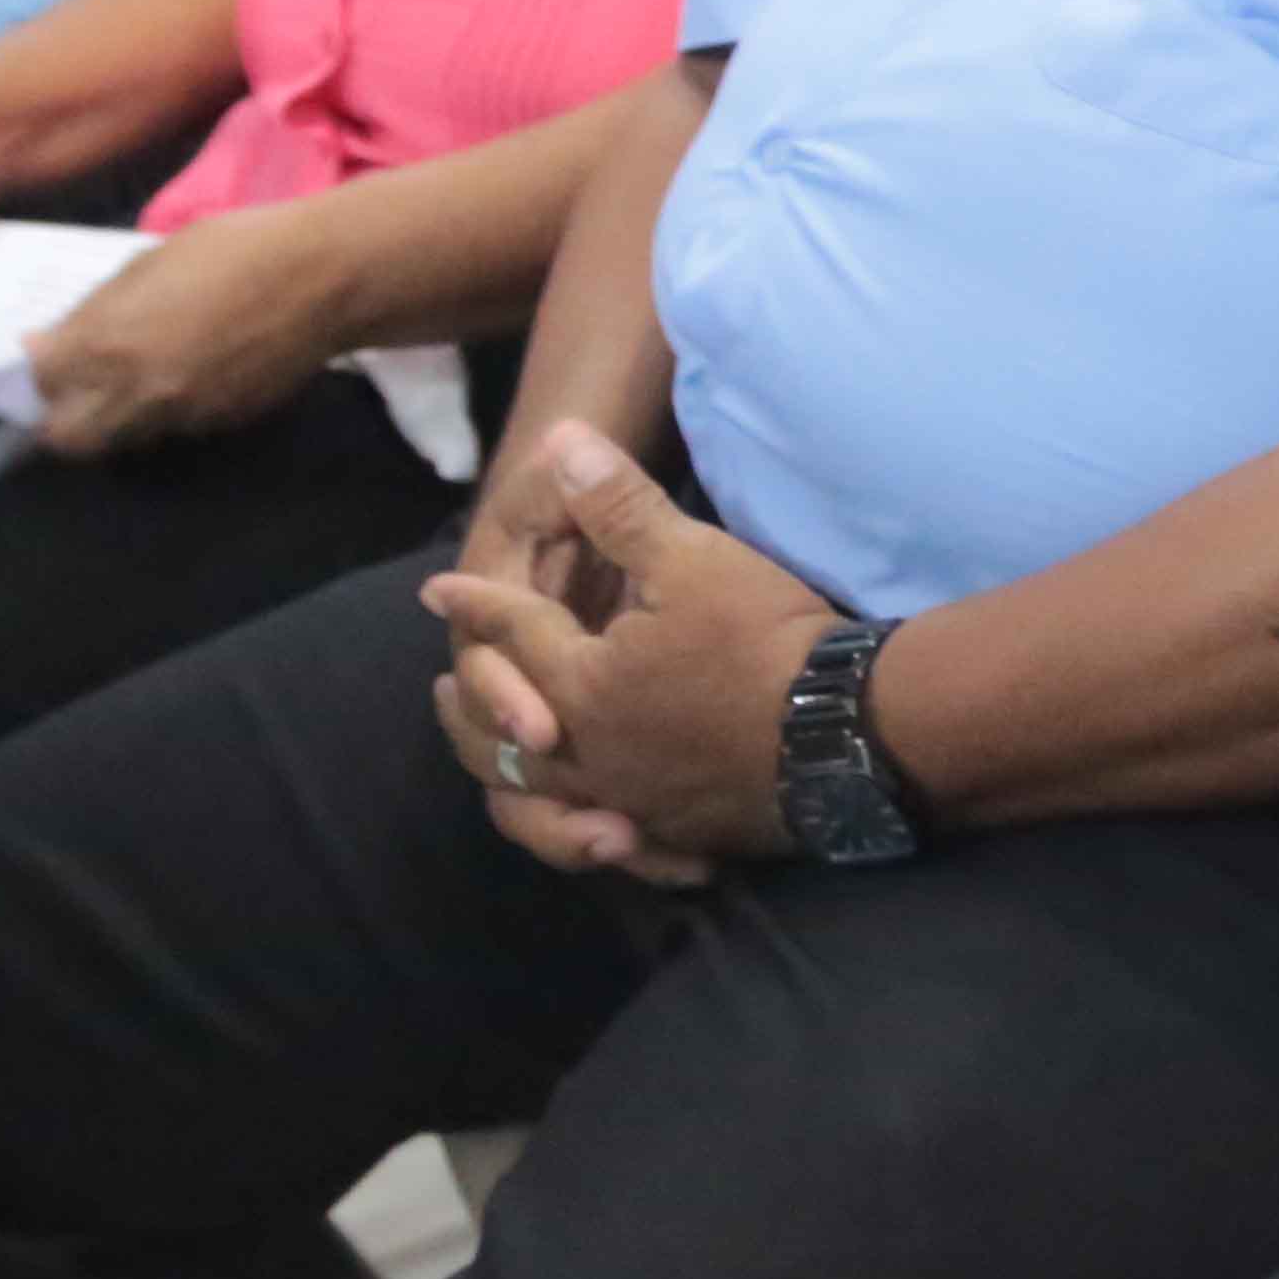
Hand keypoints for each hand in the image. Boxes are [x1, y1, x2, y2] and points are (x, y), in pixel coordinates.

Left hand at [25, 206, 343, 458]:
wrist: (323, 277)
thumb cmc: (232, 248)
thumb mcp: (148, 264)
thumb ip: (95, 312)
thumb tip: (44, 344)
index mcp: (107, 342)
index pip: (38, 385)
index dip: (41, 371)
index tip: (53, 354)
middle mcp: (134, 392)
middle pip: (69, 438)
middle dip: (66, 416)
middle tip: (84, 386)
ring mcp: (180, 416)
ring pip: (124, 437)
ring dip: (119, 415)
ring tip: (144, 374)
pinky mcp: (220, 425)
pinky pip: (176, 428)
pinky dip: (172, 409)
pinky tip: (197, 371)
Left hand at [422, 425, 832, 882]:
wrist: (841, 736)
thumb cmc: (760, 640)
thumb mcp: (692, 557)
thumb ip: (619, 506)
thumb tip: (562, 439)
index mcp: (579, 684)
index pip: (513, 632)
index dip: (477, 602)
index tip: (437, 588)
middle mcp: (585, 752)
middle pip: (499, 732)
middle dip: (471, 702)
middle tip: (444, 687)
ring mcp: (626, 800)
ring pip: (536, 798)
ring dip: (504, 770)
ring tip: (500, 754)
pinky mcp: (671, 831)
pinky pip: (597, 838)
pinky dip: (571, 827)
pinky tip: (584, 819)